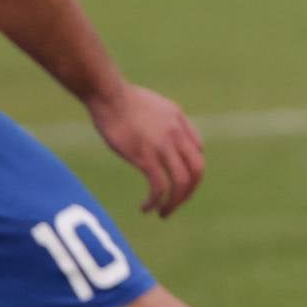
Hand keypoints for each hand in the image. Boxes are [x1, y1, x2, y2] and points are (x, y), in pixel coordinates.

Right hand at [89, 83, 203, 217]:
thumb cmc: (123, 98)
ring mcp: (162, 146)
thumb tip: (166, 138)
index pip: (198, 151)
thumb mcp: (154, 104)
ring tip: (163, 214)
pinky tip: (145, 207)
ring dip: (175, 203)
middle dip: (189, 192)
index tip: (176, 181)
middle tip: (175, 204)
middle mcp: (176, 134)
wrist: (108, 93)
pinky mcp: (145, 156)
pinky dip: (156, 201)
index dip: (190, 170)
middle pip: (196, 170)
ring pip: (181, 182)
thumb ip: (164, 120)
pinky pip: (159, 186)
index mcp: (179, 121)